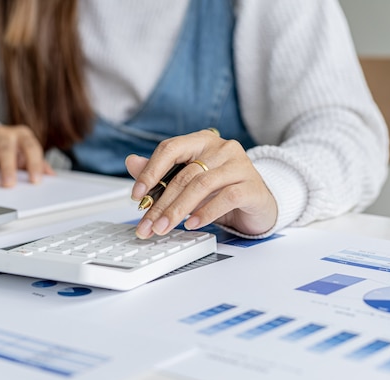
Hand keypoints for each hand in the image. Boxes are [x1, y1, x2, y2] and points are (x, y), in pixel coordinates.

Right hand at [0, 123, 53, 186]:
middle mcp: (3, 134)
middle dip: (8, 166)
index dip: (34, 164)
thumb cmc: (11, 149)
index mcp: (22, 135)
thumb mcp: (26, 153)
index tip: (35, 180)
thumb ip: (38, 163)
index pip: (30, 147)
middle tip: (10, 184)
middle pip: (6, 148)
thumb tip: (52, 176)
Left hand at [126, 129, 277, 238]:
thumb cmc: (221, 190)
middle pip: (184, 174)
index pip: (170, 148)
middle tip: (146, 224)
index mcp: (202, 141)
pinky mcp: (252, 186)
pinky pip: (226, 197)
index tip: (137, 195)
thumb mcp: (188, 183)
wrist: (258, 204)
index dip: (150, 171)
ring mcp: (239, 165)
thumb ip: (161, 173)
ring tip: (163, 227)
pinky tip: (192, 224)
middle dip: (160, 203)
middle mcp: (222, 148)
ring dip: (177, 210)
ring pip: (202, 185)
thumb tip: (131, 162)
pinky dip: (205, 213)